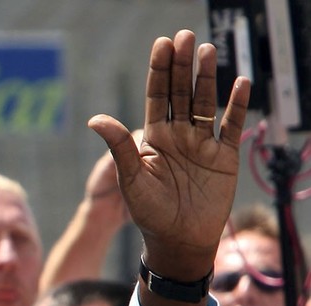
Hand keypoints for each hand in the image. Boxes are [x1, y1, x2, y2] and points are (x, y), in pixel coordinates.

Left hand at [88, 30, 249, 280]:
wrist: (177, 240)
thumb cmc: (149, 213)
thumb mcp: (131, 178)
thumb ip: (118, 146)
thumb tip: (94, 118)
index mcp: (154, 138)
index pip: (157, 97)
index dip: (160, 71)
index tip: (162, 45)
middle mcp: (178, 136)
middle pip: (181, 93)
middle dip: (182, 66)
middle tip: (185, 36)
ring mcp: (202, 144)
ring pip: (205, 103)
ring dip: (207, 78)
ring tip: (206, 50)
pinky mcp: (224, 156)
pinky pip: (232, 125)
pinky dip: (237, 105)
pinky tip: (239, 83)